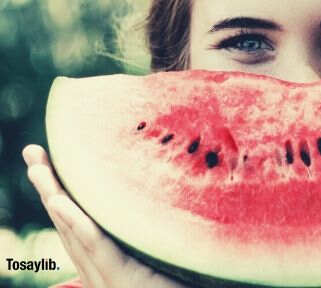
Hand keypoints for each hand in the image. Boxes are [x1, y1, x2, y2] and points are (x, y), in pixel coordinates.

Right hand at [23, 144, 188, 287]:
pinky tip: (59, 201)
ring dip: (53, 196)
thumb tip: (165, 185)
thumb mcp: (160, 246)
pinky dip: (76, 222)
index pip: (78, 219)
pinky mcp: (118, 278)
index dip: (60, 191)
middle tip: (32, 152)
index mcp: (108, 259)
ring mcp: (105, 276)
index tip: (47, 159)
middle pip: (68, 221)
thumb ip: (151, 225)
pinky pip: (94, 246)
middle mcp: (99, 267)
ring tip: (38, 168)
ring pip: (74, 230)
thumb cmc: (179, 279)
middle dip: (48, 187)